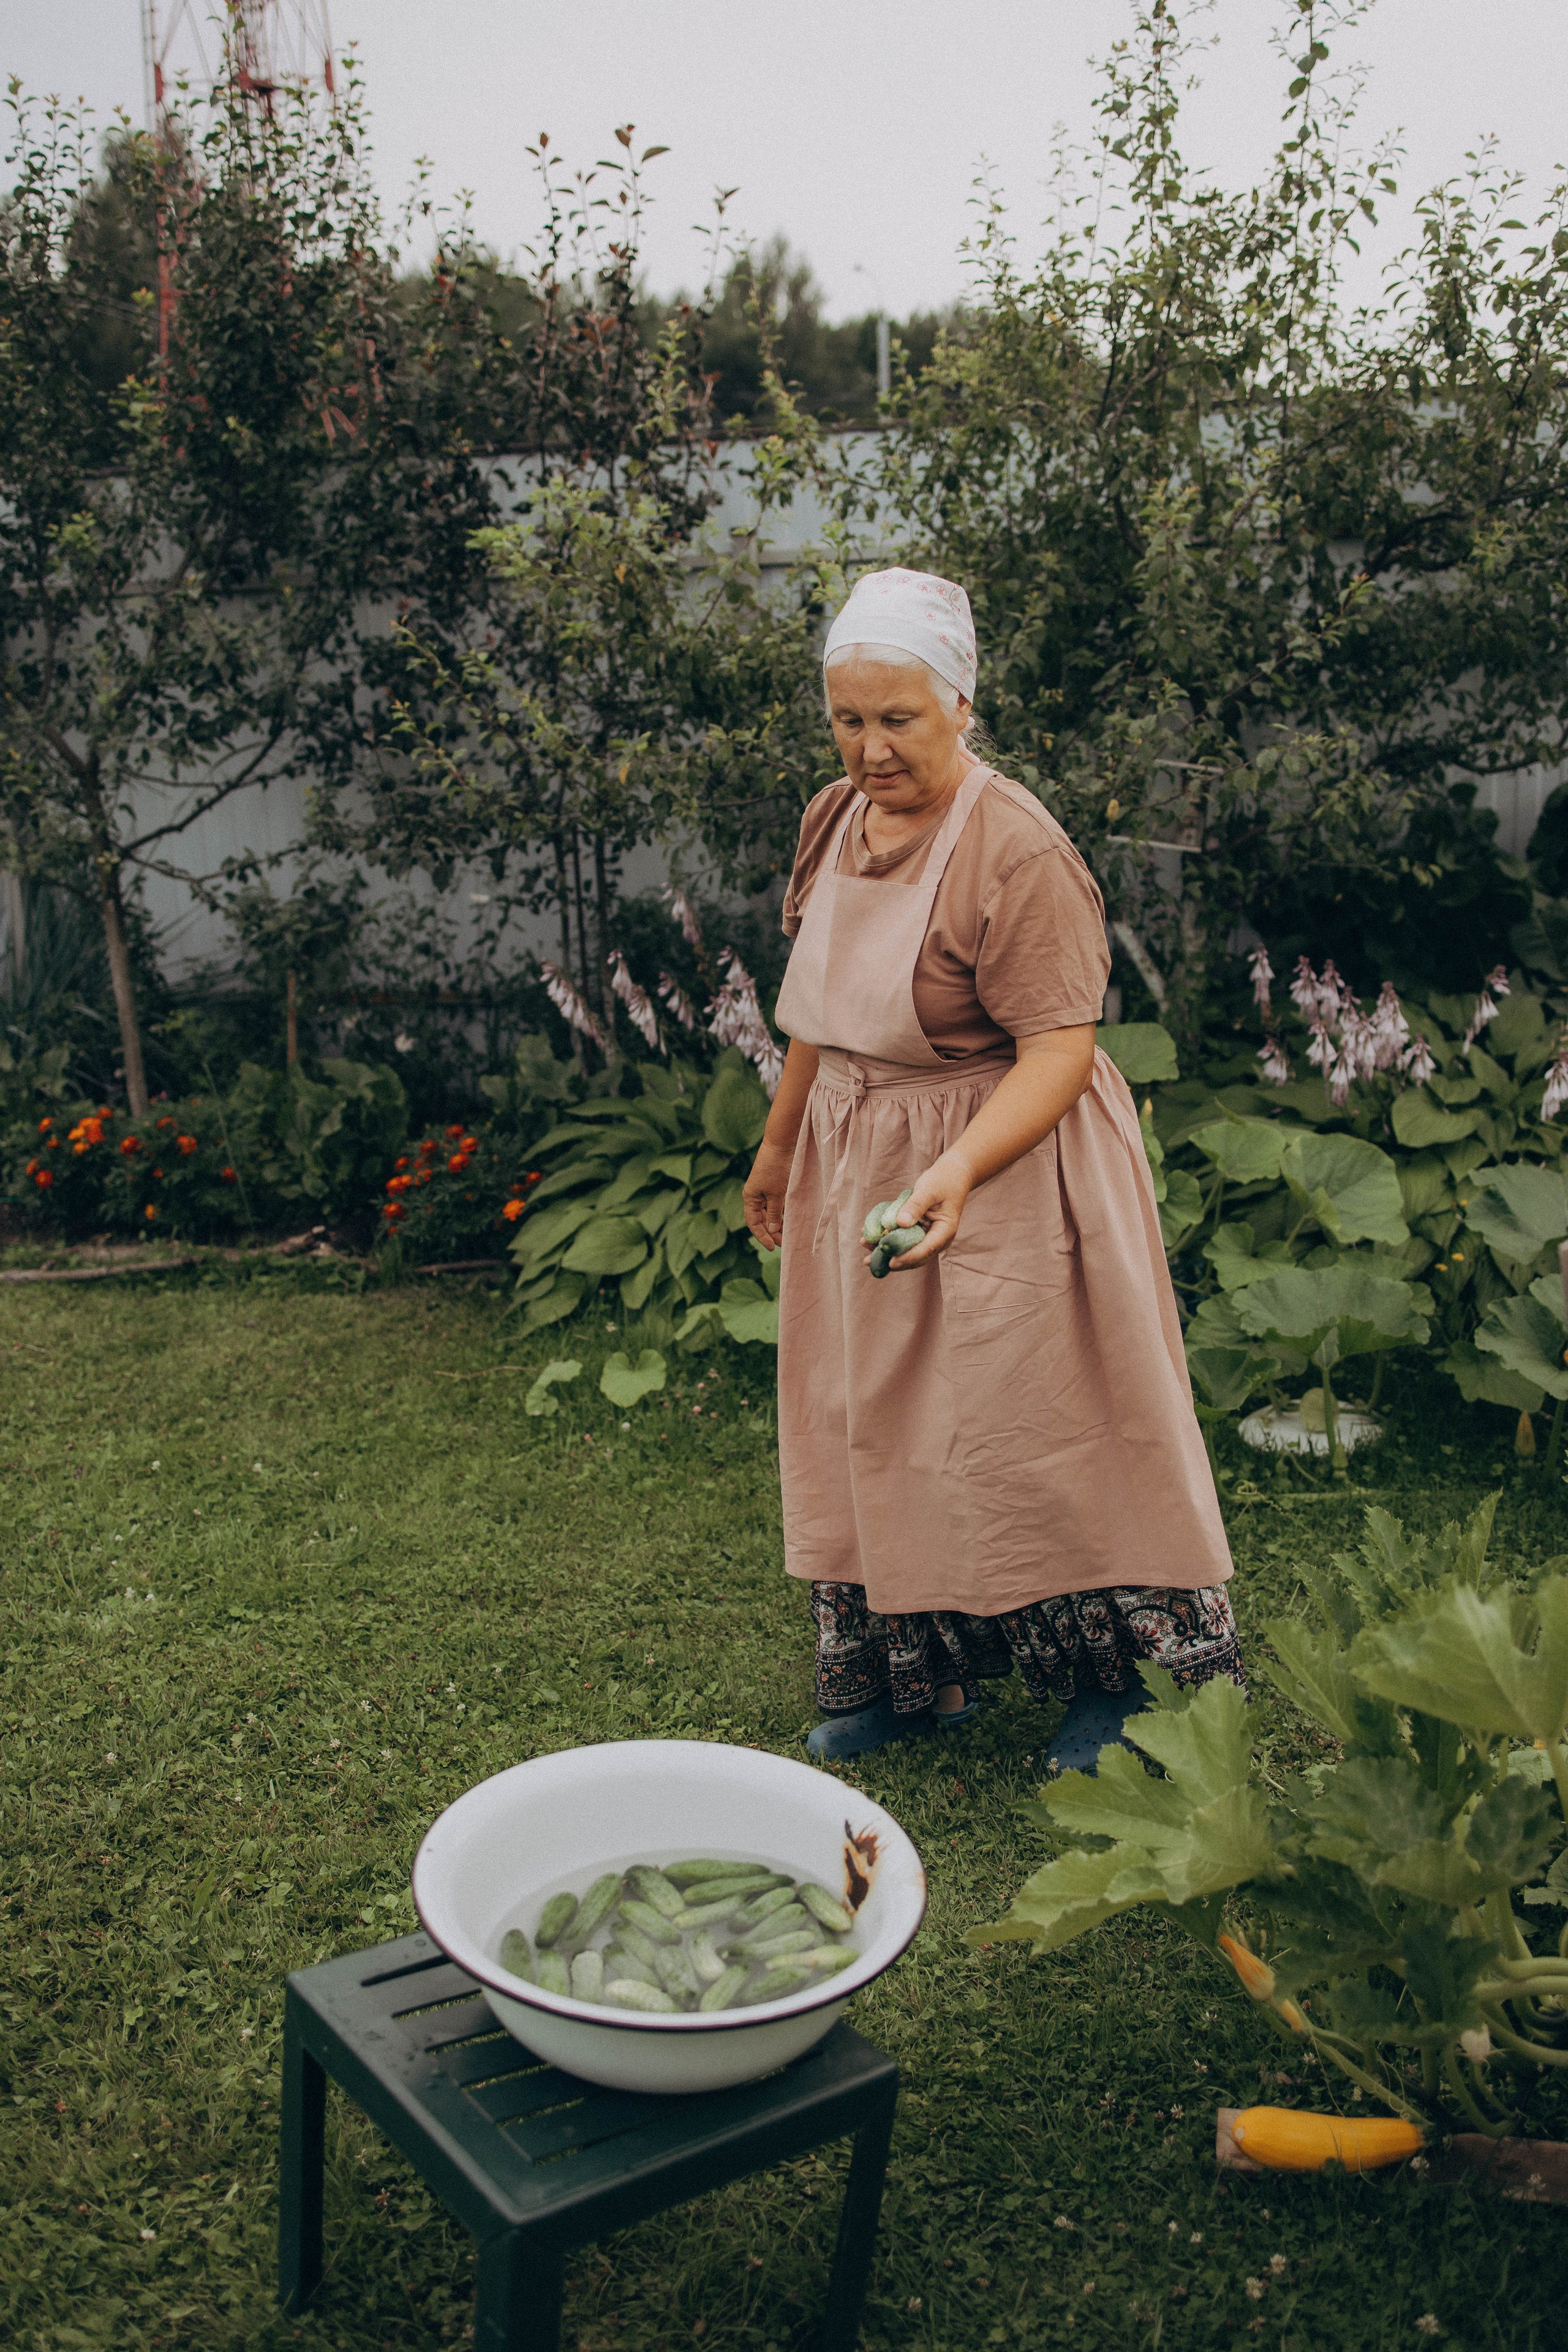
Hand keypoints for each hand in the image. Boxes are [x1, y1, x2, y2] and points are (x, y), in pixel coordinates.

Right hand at [743, 1138, 796, 1250]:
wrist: (784, 1142)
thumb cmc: (776, 1167)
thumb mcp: (776, 1194)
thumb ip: (774, 1213)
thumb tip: (772, 1230)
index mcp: (750, 1197)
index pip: (753, 1222)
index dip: (762, 1236)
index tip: (772, 1248)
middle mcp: (757, 1194)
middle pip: (762, 1219)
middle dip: (772, 1232)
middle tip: (784, 1244)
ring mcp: (768, 1189)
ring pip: (772, 1212)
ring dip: (780, 1223)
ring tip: (790, 1235)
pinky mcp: (778, 1185)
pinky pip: (779, 1204)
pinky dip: (785, 1213)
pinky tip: (793, 1220)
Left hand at [875, 1149, 973, 1270]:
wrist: (951, 1175)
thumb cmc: (943, 1181)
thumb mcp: (929, 1190)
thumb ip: (915, 1206)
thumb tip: (900, 1223)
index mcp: (945, 1231)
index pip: (926, 1249)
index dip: (907, 1257)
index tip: (890, 1261)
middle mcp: (937, 1238)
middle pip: (914, 1256)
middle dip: (891, 1258)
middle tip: (868, 1261)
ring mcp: (927, 1236)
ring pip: (906, 1250)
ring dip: (885, 1250)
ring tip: (864, 1245)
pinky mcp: (918, 1231)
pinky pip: (902, 1239)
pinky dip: (886, 1238)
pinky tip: (868, 1236)